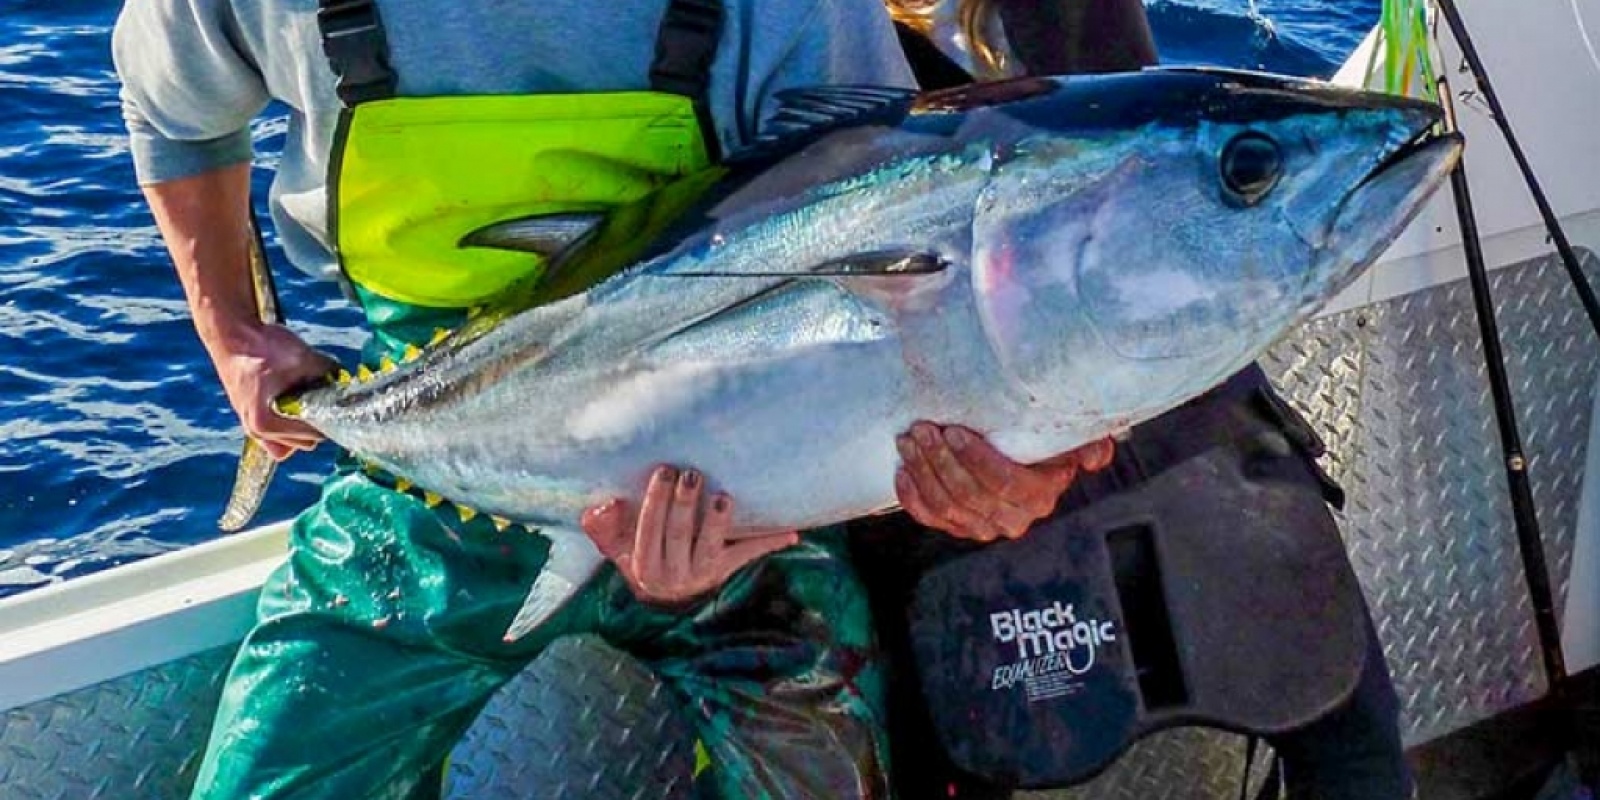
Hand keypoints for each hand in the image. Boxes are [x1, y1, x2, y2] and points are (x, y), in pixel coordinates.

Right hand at [211, 322, 338, 461]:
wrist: (230, 334)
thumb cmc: (260, 347)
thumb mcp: (302, 357)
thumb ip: (328, 371)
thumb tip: (346, 379)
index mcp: (266, 423)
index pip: (314, 434)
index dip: (332, 417)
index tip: (342, 402)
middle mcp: (258, 433)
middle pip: (306, 442)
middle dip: (320, 421)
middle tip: (328, 398)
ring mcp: (253, 428)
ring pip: (293, 442)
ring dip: (305, 424)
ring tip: (311, 399)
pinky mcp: (253, 419)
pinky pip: (280, 436)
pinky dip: (292, 424)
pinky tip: (298, 402)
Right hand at [582, 465, 798, 607]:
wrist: (668, 600)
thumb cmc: (641, 558)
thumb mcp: (616, 549)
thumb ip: (603, 528)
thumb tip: (601, 505)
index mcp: (644, 566)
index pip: (647, 530)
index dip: (655, 501)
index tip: (663, 471)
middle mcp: (673, 574)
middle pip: (679, 534)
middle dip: (685, 504)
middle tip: (691, 474)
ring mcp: (703, 574)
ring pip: (712, 547)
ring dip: (719, 522)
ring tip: (724, 496)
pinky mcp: (726, 570)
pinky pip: (747, 555)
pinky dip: (770, 542)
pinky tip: (793, 533)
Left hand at [894, 422, 1114, 541]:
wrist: (1024, 459)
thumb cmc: (1045, 442)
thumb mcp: (1072, 438)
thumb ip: (1088, 443)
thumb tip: (1095, 459)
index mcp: (1039, 495)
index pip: (1003, 483)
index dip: (975, 459)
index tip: (954, 431)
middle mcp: (1012, 519)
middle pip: (969, 494)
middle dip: (941, 460)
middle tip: (922, 430)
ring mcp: (982, 527)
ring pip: (946, 506)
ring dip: (923, 472)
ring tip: (908, 441)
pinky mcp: (958, 527)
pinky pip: (931, 518)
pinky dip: (912, 498)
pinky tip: (902, 472)